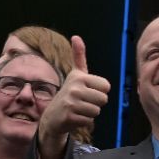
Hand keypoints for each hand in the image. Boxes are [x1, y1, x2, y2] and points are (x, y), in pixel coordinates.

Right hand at [37, 37, 108, 158]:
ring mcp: (71, 103)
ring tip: (79, 109)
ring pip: (97, 111)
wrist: (52, 116)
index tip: (88, 91)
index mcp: (79, 77)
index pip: (106, 86)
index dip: (100, 91)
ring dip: (90, 113)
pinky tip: (75, 117)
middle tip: (83, 102)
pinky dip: (85, 122)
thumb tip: (76, 36)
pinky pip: (90, 121)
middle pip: (103, 99)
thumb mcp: (75, 74)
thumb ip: (79, 56)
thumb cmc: (69, 93)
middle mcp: (75, 88)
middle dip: (96, 103)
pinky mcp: (69, 117)